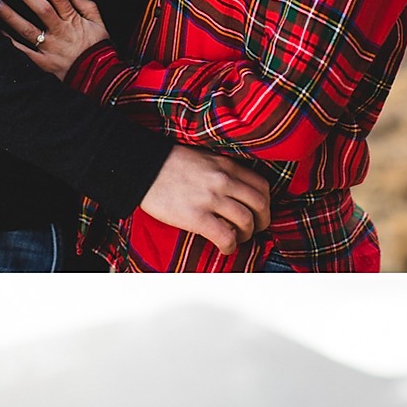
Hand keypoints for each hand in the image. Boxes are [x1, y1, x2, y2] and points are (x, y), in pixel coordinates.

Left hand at [0, 0, 107, 78]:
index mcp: (73, 21)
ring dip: (10, 16)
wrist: (99, 78)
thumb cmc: (99, 49)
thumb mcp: (100, 25)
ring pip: (27, 30)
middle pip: (41, 9)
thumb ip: (88, 6)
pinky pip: (25, 51)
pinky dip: (11, 41)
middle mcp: (60, 33)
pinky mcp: (43, 62)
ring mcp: (50, 48)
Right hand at [141, 146, 272, 254]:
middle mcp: (223, 181)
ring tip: (236, 238)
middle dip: (261, 222)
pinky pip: (225, 236)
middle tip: (253, 229)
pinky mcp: (196, 217)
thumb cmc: (169, 164)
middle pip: (259, 205)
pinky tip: (224, 247)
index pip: (261, 186)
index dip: (265, 204)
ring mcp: (211, 199)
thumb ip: (223, 171)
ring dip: (245, 235)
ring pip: (246, 222)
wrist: (141, 168)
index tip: (259, 212)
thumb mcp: (204, 158)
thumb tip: (236, 191)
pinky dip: (230, 246)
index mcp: (226, 166)